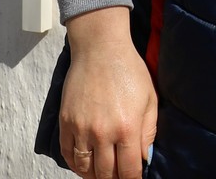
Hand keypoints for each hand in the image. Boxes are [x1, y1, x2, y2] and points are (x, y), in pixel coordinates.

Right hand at [60, 7, 157, 178]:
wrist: (100, 50)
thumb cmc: (129, 71)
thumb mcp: (150, 99)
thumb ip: (149, 131)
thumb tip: (145, 157)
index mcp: (128, 127)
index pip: (129, 169)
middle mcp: (103, 132)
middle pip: (106, 173)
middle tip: (119, 176)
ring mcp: (81, 129)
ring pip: (85, 168)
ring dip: (94, 175)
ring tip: (103, 174)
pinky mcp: (66, 123)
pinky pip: (67, 154)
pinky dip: (76, 164)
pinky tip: (85, 164)